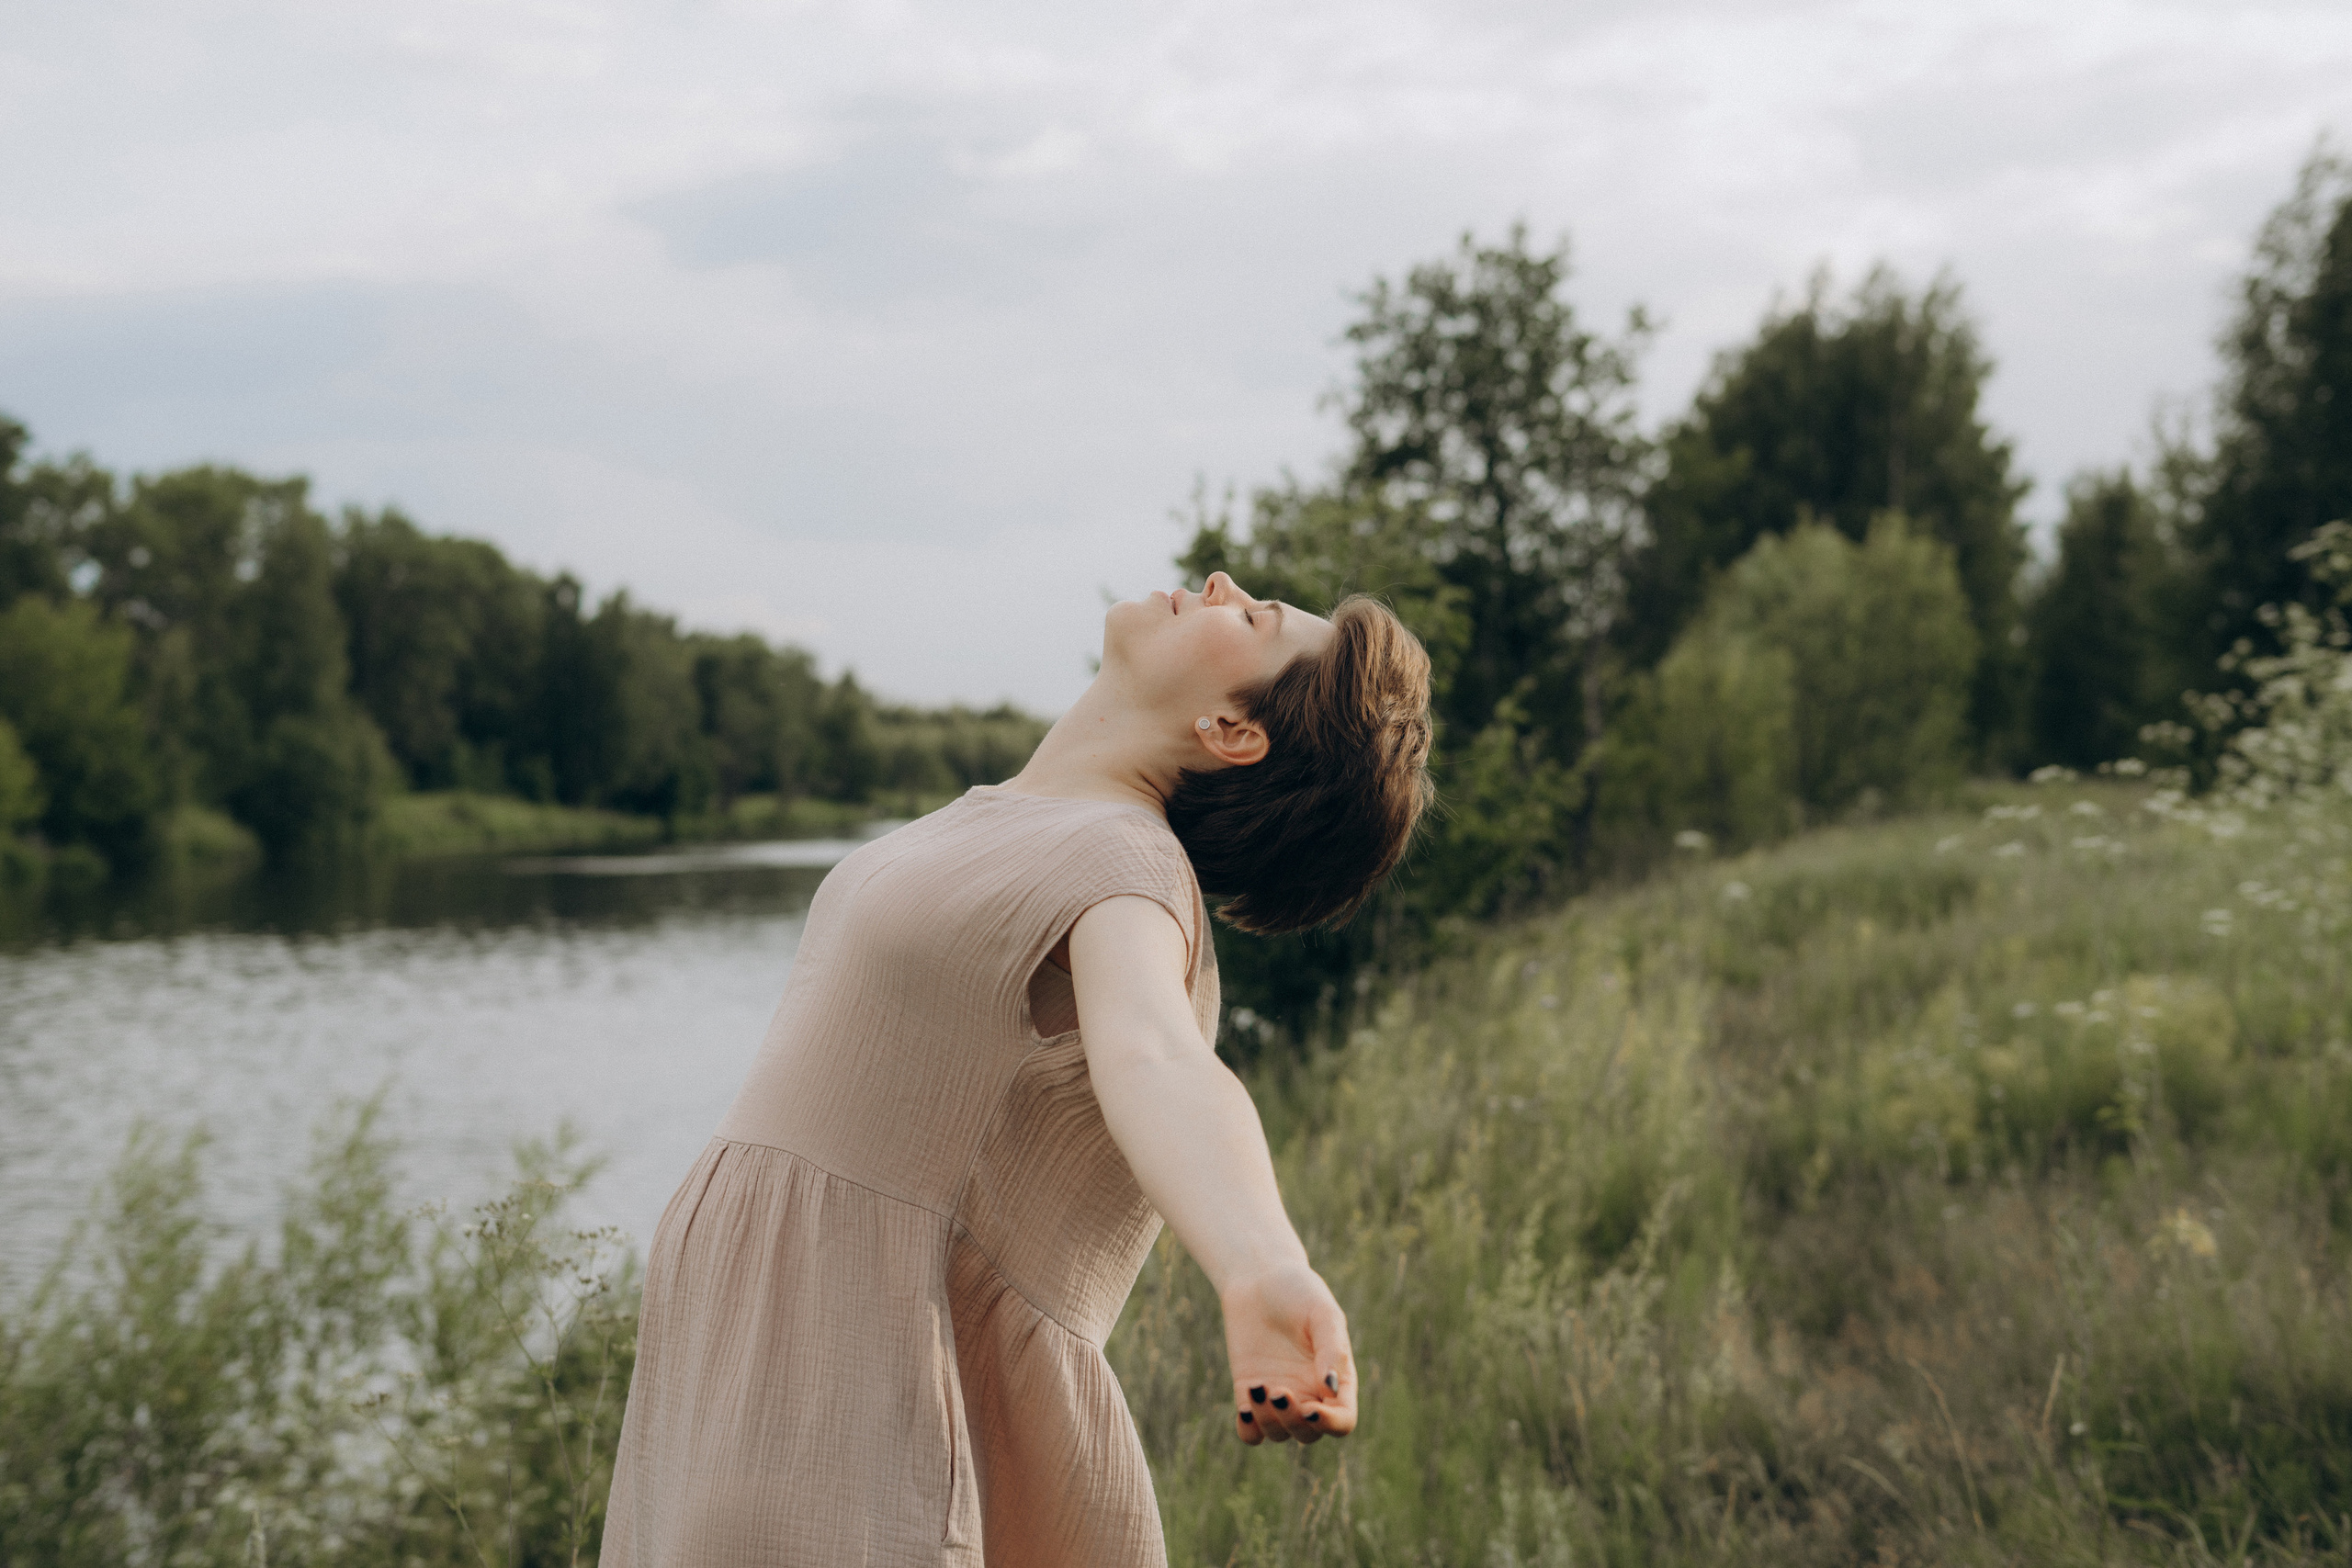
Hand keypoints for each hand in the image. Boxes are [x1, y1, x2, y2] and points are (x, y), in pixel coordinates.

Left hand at [1221, 1263, 1355, 1444]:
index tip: (1310, 1408)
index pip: (1342, 1421)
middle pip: (1308, 1433)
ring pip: (1278, 1433)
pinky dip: (1249, 1430)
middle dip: (1293, 1421)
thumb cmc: (1298, 1291)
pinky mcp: (1249, 1393)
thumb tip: (1331, 1389)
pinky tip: (1244, 1409)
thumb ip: (1332, 1350)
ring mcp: (1279, 1396)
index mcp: (1336, 1380)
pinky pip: (1251, 1432)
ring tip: (1257, 1387)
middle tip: (1278, 1391)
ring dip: (1268, 1420)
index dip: (1330, 1424)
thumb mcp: (1322, 1314)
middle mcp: (1309, 1394)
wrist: (1258, 1278)